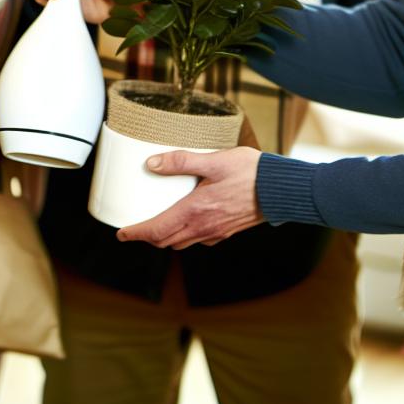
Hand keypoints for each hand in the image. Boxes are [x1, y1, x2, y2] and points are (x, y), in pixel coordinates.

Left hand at [114, 146, 264, 248]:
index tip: (121, 233)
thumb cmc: (251, 173)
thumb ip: (181, 162)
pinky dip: (186, 236)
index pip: (156, 230)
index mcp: (195, 211)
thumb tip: (152, 163)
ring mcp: (216, 232)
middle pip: (166, 241)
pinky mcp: (227, 232)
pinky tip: (187, 222)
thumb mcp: (213, 160)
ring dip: (166, 238)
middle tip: (135, 229)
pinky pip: (200, 240)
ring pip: (182, 243)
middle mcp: (203, 227)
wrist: (282, 190)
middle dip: (147, 237)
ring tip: (157, 225)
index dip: (135, 233)